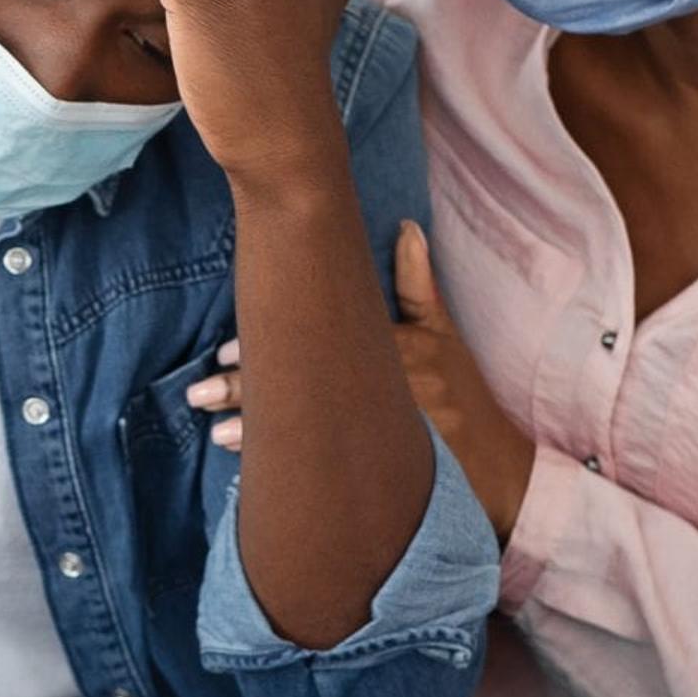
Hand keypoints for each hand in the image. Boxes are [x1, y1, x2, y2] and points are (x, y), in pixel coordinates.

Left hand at [189, 222, 536, 537]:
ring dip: (254, 432)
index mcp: (392, 350)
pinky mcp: (375, 470)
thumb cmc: (466, 396)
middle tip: (199, 390)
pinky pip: (319, 468)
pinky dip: (282, 465)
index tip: (224, 352)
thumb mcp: (446, 335)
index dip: (266, 346)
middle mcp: (382, 389)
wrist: (499, 468)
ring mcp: (377, 434)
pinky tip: (248, 467)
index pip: (316, 341)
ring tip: (214, 431)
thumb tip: (406, 226)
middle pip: (300, 385)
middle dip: (245, 389)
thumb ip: (420, 283)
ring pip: (303, 430)